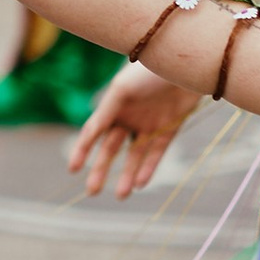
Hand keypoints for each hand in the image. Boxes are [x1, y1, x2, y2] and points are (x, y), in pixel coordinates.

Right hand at [67, 63, 200, 200]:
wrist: (186, 65)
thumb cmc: (150, 71)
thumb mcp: (122, 88)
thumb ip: (106, 111)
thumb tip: (89, 133)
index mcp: (112, 106)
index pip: (93, 133)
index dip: (82, 151)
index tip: (73, 169)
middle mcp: (128, 117)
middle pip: (111, 149)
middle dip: (101, 170)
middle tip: (92, 192)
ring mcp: (149, 124)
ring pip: (134, 155)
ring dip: (127, 174)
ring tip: (121, 195)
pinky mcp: (170, 128)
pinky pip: (156, 152)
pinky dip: (149, 167)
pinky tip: (141, 183)